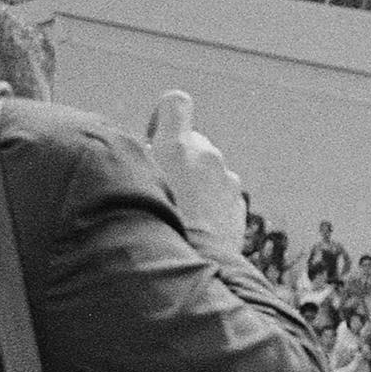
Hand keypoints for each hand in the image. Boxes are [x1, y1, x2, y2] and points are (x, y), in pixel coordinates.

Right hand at [143, 92, 245, 250]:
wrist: (195, 269)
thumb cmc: (154, 228)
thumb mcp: (132, 184)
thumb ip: (137, 159)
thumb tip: (141, 153)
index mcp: (178, 146)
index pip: (176, 103)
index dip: (163, 115)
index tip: (154, 135)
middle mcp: (208, 157)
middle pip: (192, 141)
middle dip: (177, 157)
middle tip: (159, 186)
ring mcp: (228, 181)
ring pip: (207, 170)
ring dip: (194, 183)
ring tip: (176, 213)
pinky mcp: (238, 206)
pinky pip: (220, 194)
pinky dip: (209, 204)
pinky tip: (193, 227)